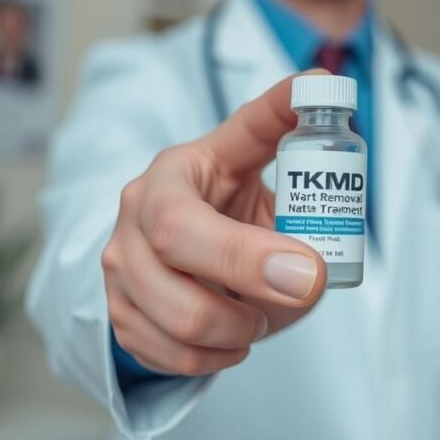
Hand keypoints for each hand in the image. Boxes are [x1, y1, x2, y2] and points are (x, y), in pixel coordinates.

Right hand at [103, 72, 327, 375]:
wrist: (178, 237)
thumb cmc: (224, 193)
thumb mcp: (248, 151)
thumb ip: (281, 121)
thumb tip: (321, 81)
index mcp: (167, 178)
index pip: (184, 222)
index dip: (249, 255)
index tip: (314, 272)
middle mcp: (131, 225)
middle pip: (180, 287)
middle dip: (254, 299)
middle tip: (304, 292)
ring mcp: (117, 275)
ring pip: (180, 329)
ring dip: (241, 330)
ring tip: (265, 311)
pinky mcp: (119, 317)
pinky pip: (173, 358)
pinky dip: (217, 356)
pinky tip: (236, 334)